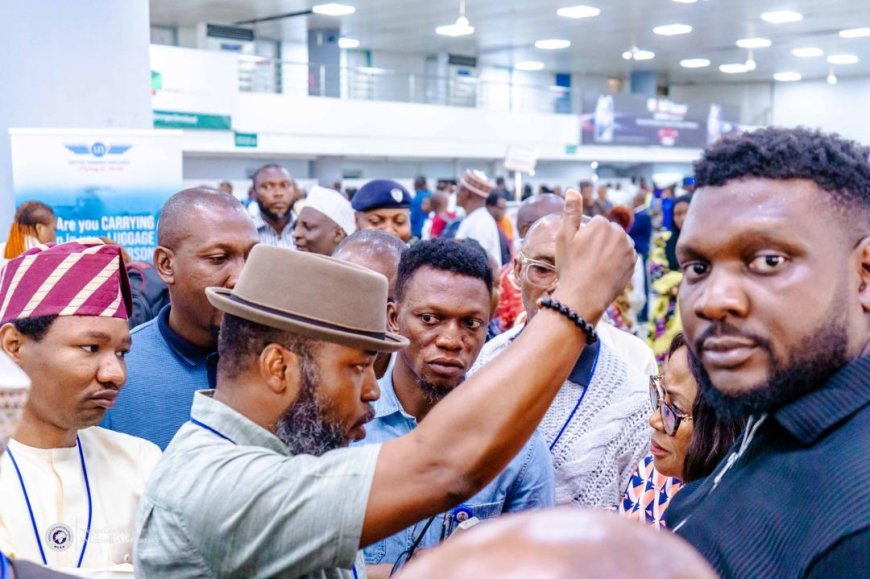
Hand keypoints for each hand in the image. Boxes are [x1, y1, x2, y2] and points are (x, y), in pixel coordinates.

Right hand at [551, 189, 635, 323]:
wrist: (584, 297)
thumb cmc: (571, 267)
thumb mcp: (564, 237)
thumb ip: (571, 211)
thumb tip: (572, 190)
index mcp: (602, 224)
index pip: (595, 224)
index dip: (585, 238)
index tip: (579, 251)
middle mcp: (619, 233)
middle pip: (608, 232)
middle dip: (599, 242)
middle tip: (586, 260)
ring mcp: (629, 249)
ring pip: (617, 244)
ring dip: (610, 251)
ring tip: (596, 266)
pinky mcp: (633, 263)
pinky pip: (625, 257)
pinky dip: (617, 262)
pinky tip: (606, 271)